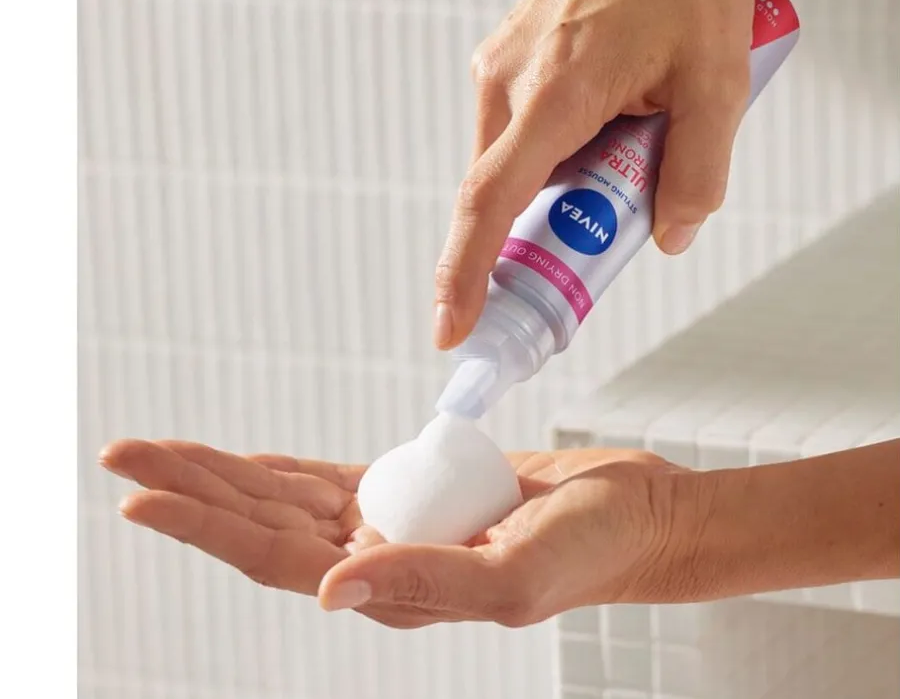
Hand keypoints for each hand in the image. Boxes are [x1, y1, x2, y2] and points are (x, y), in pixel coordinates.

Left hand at [100, 439, 690, 628]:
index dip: (206, 525)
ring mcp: (396, 524)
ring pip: (288, 498)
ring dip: (225, 474)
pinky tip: (244, 464)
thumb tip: (328, 590)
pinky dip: (282, 469)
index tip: (141, 492)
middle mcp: (381, 560)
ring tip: (163, 450)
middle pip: (265, 522)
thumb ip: (427, 585)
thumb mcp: (517, 577)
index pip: (277, 555)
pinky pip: (333, 479)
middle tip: (124, 451)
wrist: (634, 514)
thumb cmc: (591, 548)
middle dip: (193, 489)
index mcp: (393, 588)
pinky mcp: (416, 490)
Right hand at [433, 0, 757, 348]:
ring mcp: (501, 60)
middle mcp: (508, 78)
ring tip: (637, 133)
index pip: (489, 202)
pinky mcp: (508, 49)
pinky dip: (558, 142)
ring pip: (517, 156)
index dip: (462, 274)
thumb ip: (696, 174)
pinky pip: (521, 122)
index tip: (449, 329)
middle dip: (551, 224)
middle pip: (507, 190)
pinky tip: (617, 107)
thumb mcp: (718, 86)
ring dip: (564, 175)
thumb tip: (669, 235)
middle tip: (614, 221)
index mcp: (554, 91)